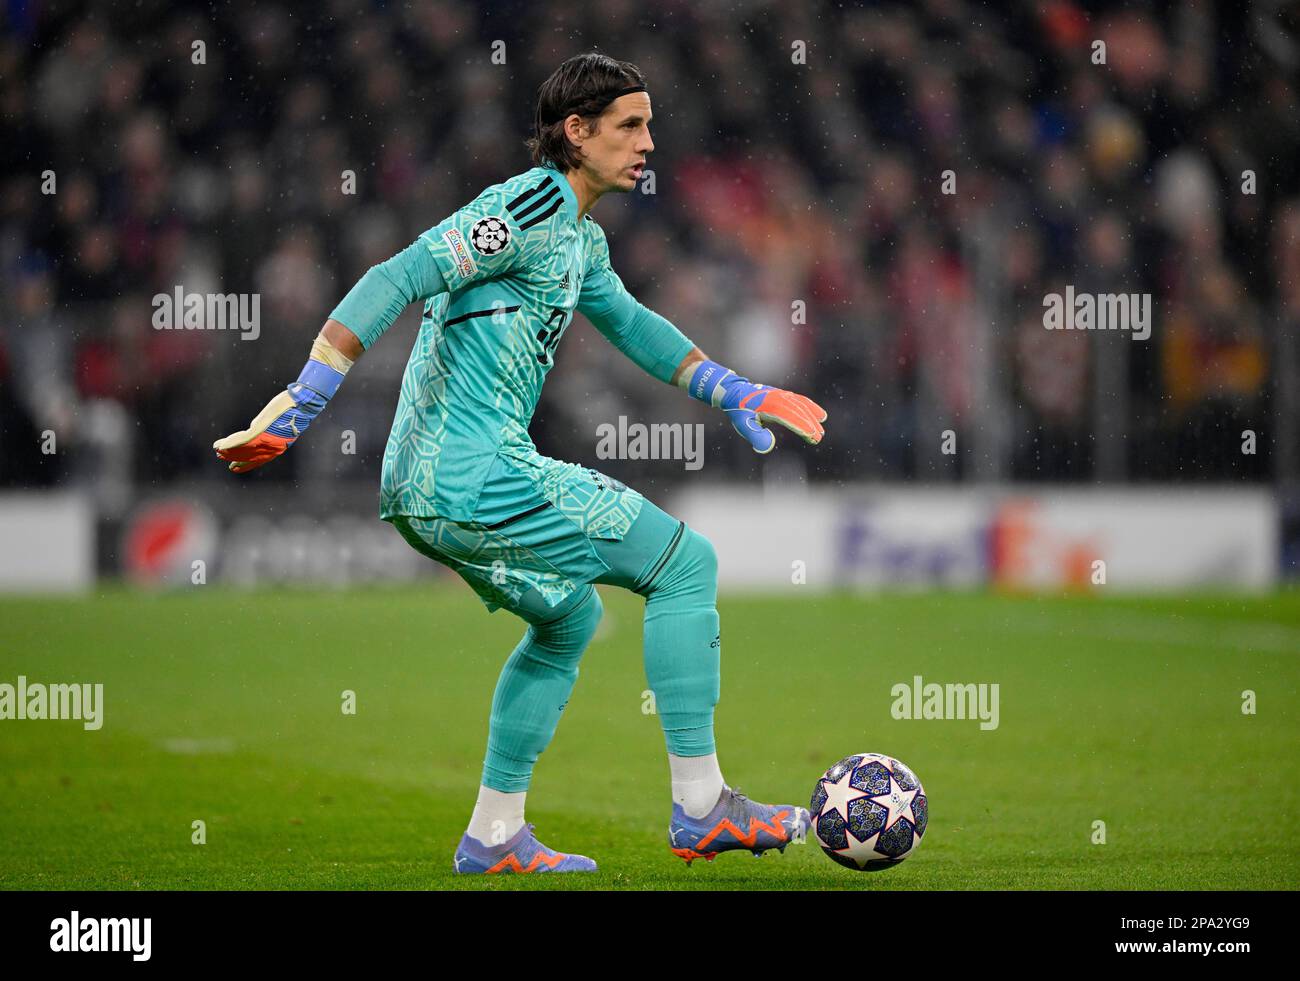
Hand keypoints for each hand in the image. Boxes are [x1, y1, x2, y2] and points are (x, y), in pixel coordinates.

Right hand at [213, 390, 305, 472]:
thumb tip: (254, 428)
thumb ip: (265, 428)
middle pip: (249, 456)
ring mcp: (266, 439)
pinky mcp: (261, 430)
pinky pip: (243, 440)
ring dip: (228, 450)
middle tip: (221, 456)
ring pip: (243, 449)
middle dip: (234, 457)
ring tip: (217, 450)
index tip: (235, 468)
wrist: (302, 402)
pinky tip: (221, 445)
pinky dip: (230, 443)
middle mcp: (271, 446)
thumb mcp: (278, 422)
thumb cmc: (294, 409)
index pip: (258, 460)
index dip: (246, 464)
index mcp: (277, 446)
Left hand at [684, 359, 826, 453]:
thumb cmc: (739, 410)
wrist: (733, 392)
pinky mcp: (782, 395)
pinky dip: (809, 406)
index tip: (812, 437)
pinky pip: (799, 400)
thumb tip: (768, 446)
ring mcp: (781, 395)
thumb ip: (756, 436)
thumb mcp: (744, 425)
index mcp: (770, 405)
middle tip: (819, 437)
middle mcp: (778, 398)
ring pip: (801, 404)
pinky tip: (817, 414)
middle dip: (810, 424)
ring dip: (812, 416)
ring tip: (821, 427)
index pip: (791, 417)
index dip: (802, 427)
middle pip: (799, 411)